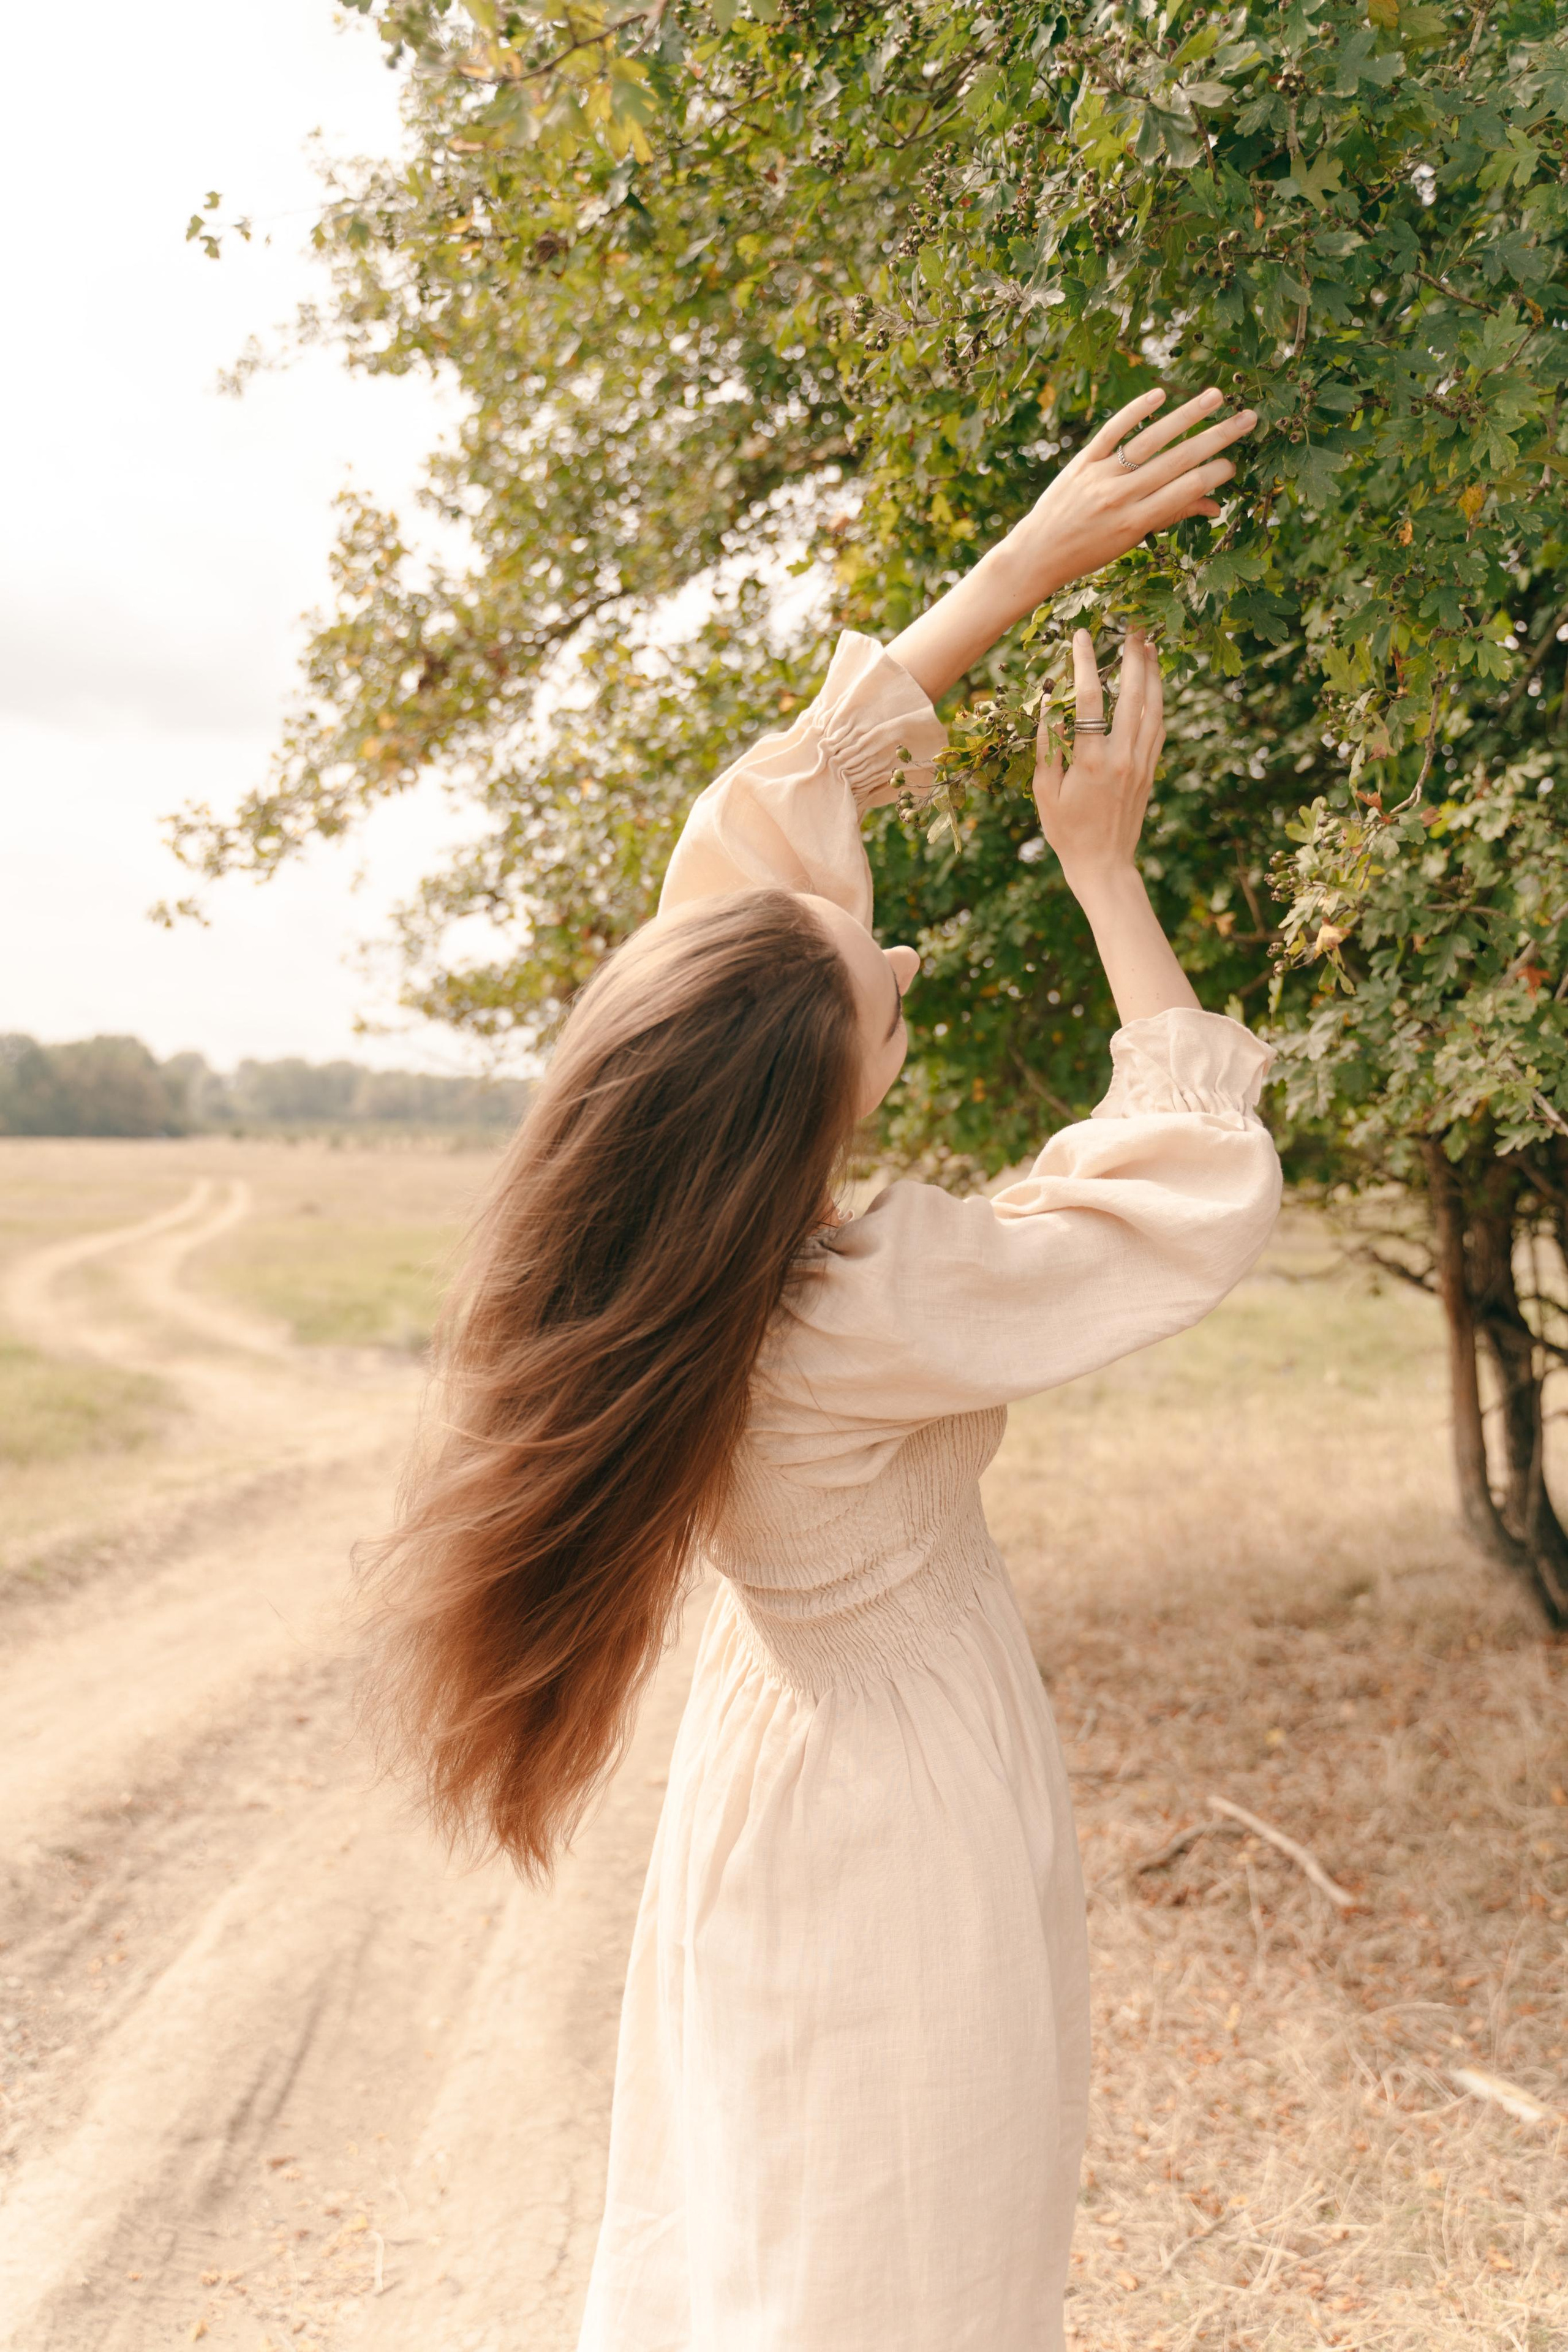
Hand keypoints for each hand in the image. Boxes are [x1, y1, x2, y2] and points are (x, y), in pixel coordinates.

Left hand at [996, 386, 1255, 610]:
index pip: (1186, 490)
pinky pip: (1112, 431)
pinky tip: (1160, 394)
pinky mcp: (1082, 461)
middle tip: (1248, 418)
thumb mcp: (1130, 541)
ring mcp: (1100, 476)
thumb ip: (1169, 516)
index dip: (1214, 474)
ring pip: (1150, 440)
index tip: (1234, 463)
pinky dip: (1135, 411)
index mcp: (1136, 521)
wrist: (1037, 553)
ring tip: (1216, 396)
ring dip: (1186, 416)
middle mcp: (1119, 496)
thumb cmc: (1089, 552)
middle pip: (1177, 460)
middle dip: (1217, 438)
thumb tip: (1214, 505)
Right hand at [1032, 630, 1198, 1022]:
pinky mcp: (1151, 770)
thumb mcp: (1045, 792)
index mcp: (1092, 761)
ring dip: (1154, 672)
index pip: (1090, 698)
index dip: (1086, 662)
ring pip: (1154, 707)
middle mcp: (1123, 757)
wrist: (1104, 865)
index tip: (1082, 636)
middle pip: (1133, 693)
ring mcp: (1142, 763)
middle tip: (1134, 625)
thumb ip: (1047, 746)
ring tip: (1151, 644)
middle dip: (1134, 656)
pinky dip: (1159, 700)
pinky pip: (1159, 727)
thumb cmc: (1066, 832)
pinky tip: (1157, 683)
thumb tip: (1048, 703)